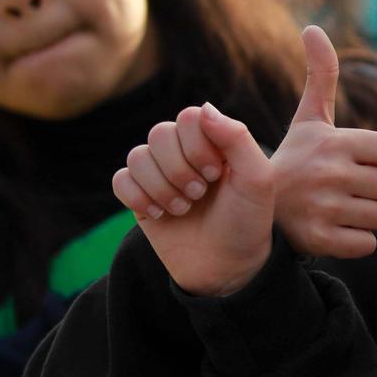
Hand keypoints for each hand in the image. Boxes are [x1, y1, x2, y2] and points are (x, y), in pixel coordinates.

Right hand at [114, 102, 275, 296]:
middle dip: (179, 169)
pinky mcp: (141, 196)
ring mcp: (161, 174)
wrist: (228, 268)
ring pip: (137, 156)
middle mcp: (186, 153)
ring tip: (184, 208)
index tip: (217, 174)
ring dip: (161, 186)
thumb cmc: (248, 222)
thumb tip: (204, 108)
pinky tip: (159, 214)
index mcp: (215, 142)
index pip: (189, 117)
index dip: (197, 146)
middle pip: (159, 133)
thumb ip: (237, 139)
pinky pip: (120, 179)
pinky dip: (137, 197)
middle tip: (200, 194)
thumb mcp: (257, 180)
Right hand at [270, 26, 376, 258]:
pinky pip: (369, 244)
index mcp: (336, 142)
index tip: (361, 162)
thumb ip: (321, 75)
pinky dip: (356, 240)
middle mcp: (330, 173)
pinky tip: (333, 228)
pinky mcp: (320, 240)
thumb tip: (313, 27)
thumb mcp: (309, 118)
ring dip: (369, 215)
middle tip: (351, 188)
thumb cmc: (294, 158)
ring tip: (340, 206)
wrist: (252, 206)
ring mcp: (324, 208)